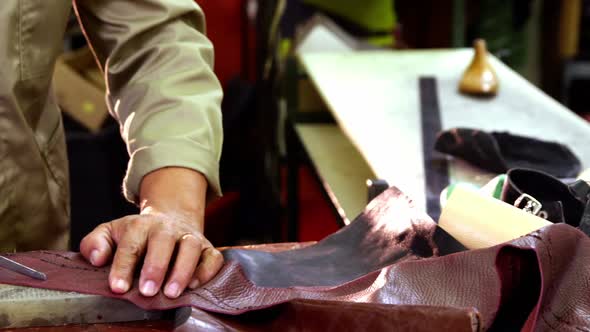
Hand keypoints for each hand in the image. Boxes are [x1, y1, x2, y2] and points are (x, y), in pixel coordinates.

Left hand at [79, 168, 223, 297]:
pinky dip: (207, 271)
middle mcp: (167, 228)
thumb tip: (96, 258)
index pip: (130, 245)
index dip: (123, 266)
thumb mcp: (110, 233)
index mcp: (140, 226)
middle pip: (163, 242)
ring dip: (182, 270)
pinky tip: (194, 285)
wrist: (170, 220)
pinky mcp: (207, 248)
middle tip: (147, 291)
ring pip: (191, 247)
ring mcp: (189, 237)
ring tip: (171, 293)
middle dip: (155, 267)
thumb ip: (95, 243)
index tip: (118, 287)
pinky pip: (213, 257)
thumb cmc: (136, 235)